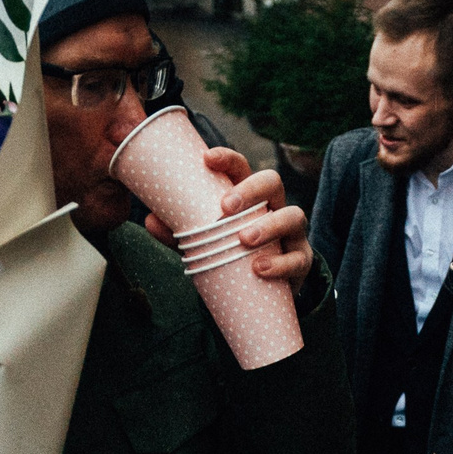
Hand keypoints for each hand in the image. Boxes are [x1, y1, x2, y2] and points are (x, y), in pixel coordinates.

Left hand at [143, 150, 313, 294]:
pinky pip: (298, 258)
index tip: (207, 159)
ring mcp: (292, 233)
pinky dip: (281, 264)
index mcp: (248, 197)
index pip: (241, 168)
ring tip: (244, 240)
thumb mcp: (202, 244)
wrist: (261, 294)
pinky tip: (260, 269)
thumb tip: (150, 220)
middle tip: (225, 207)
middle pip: (272, 182)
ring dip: (269, 225)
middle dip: (250, 190)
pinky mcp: (302, 260)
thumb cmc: (231, 256)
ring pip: (293, 216)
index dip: (228, 159)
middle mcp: (274, 207)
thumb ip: (179, 233)